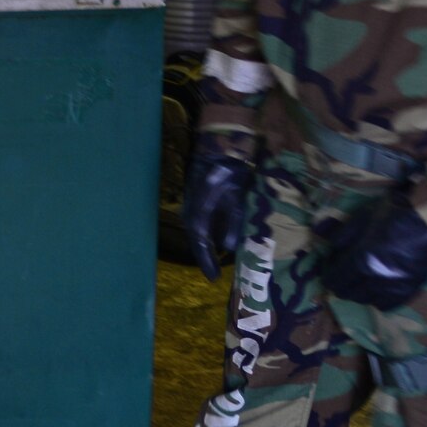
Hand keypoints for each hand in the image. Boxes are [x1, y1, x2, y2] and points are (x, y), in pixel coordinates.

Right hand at [184, 142, 255, 281]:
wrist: (219, 147)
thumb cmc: (230, 172)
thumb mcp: (236, 199)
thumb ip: (232, 223)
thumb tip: (228, 249)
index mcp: (199, 213)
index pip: (200, 243)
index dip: (206, 262)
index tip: (214, 279)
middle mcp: (191, 212)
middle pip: (197, 241)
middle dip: (205, 258)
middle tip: (215, 273)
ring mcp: (191, 206)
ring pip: (198, 233)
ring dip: (206, 247)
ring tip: (217, 262)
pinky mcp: (196, 201)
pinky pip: (200, 224)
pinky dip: (208, 235)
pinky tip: (217, 241)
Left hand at [320, 193, 426, 309]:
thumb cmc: (393, 214)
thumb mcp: (361, 218)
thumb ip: (340, 235)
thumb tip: (325, 247)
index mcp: (362, 260)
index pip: (336, 280)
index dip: (328, 277)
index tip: (329, 270)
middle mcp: (377, 279)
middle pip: (349, 294)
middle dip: (342, 285)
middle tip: (344, 274)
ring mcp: (395, 287)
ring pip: (367, 301)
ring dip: (359, 292)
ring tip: (361, 280)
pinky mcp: (410, 290)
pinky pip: (388, 306)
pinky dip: (379, 299)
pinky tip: (378, 288)